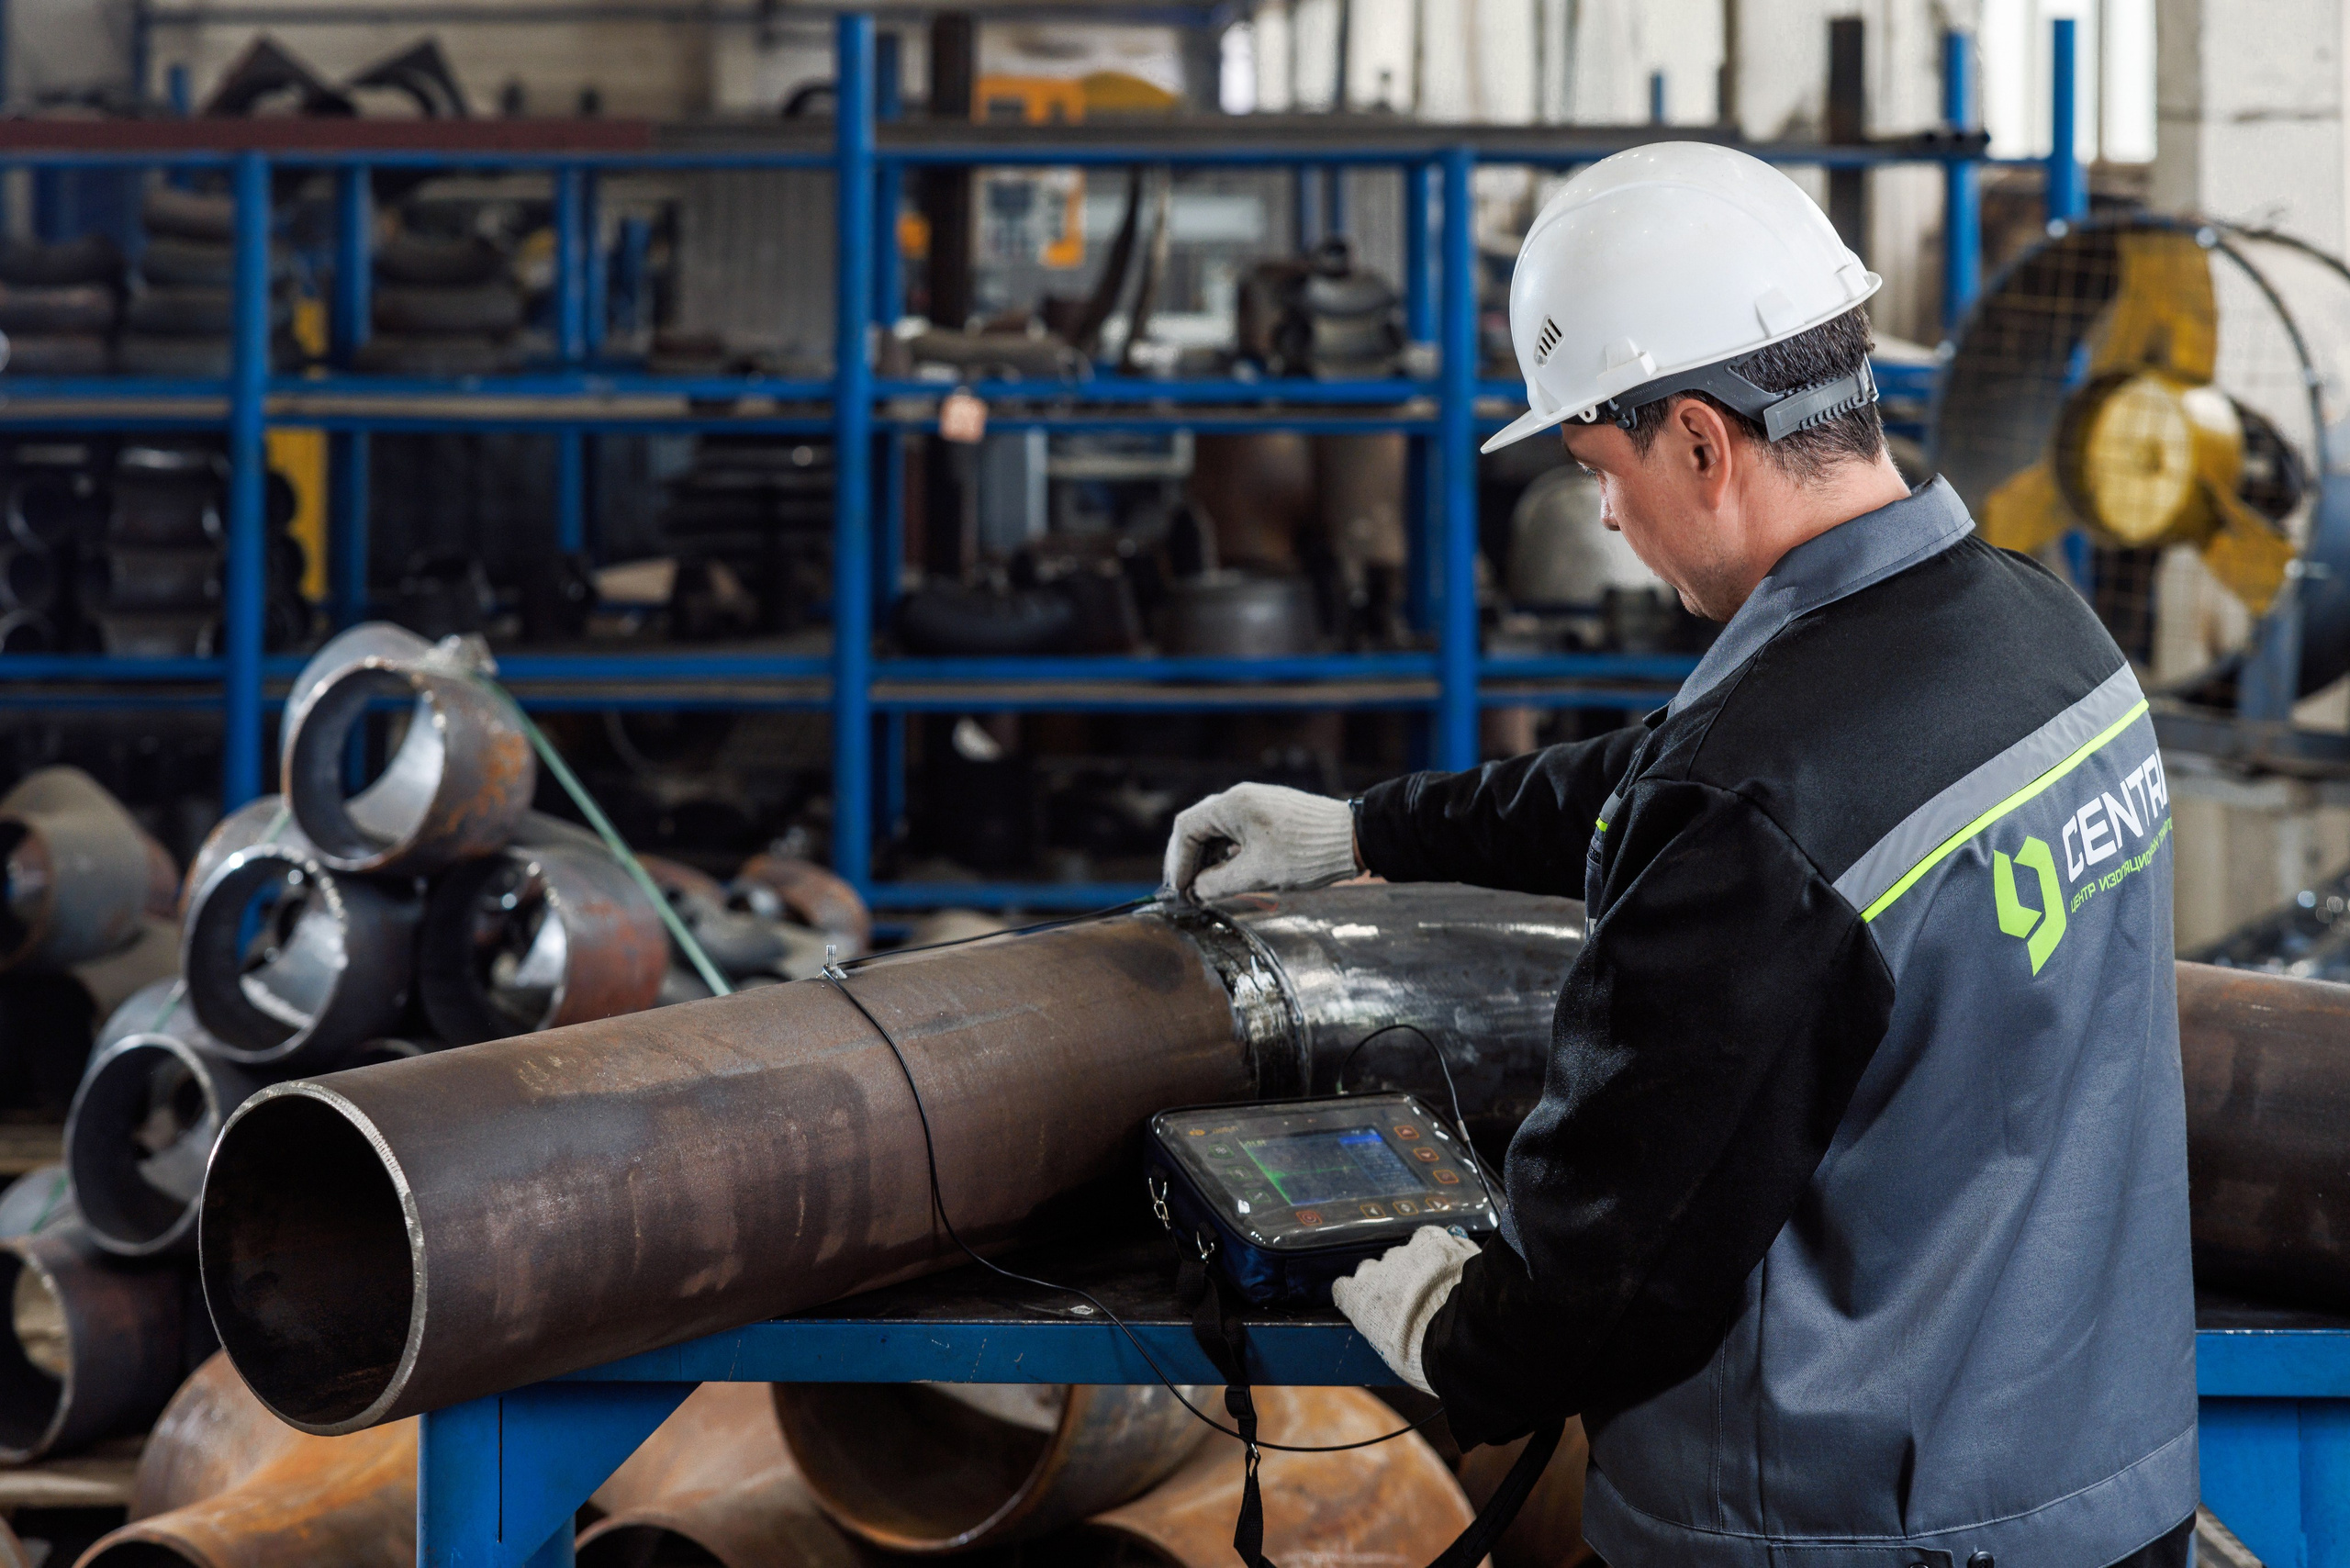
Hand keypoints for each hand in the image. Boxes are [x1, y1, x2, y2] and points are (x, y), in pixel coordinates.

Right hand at [1161, 783, 1358, 901]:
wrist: (1354, 838)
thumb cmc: (1306, 854)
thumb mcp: (1257, 875)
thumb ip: (1218, 883)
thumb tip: (1196, 891)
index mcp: (1232, 804)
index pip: (1186, 828)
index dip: (1178, 861)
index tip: (1179, 889)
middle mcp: (1241, 798)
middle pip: (1199, 827)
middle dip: (1189, 860)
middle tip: (1185, 891)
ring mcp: (1256, 804)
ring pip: (1218, 831)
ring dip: (1207, 859)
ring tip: (1205, 888)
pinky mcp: (1270, 815)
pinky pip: (1236, 832)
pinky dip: (1227, 854)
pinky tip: (1228, 875)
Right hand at [1331, 1226, 1480, 1393]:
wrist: (1459, 1338)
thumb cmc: (1423, 1357)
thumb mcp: (1391, 1353)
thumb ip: (1383, 1329)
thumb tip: (1394, 1330)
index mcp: (1359, 1300)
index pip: (1343, 1287)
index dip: (1359, 1295)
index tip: (1372, 1305)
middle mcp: (1376, 1271)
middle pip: (1375, 1269)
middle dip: (1389, 1280)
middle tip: (1411, 1299)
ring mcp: (1405, 1253)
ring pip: (1403, 1253)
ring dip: (1415, 1265)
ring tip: (1438, 1285)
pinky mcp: (1433, 1241)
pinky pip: (1429, 1238)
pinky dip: (1439, 1248)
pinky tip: (1450, 1264)